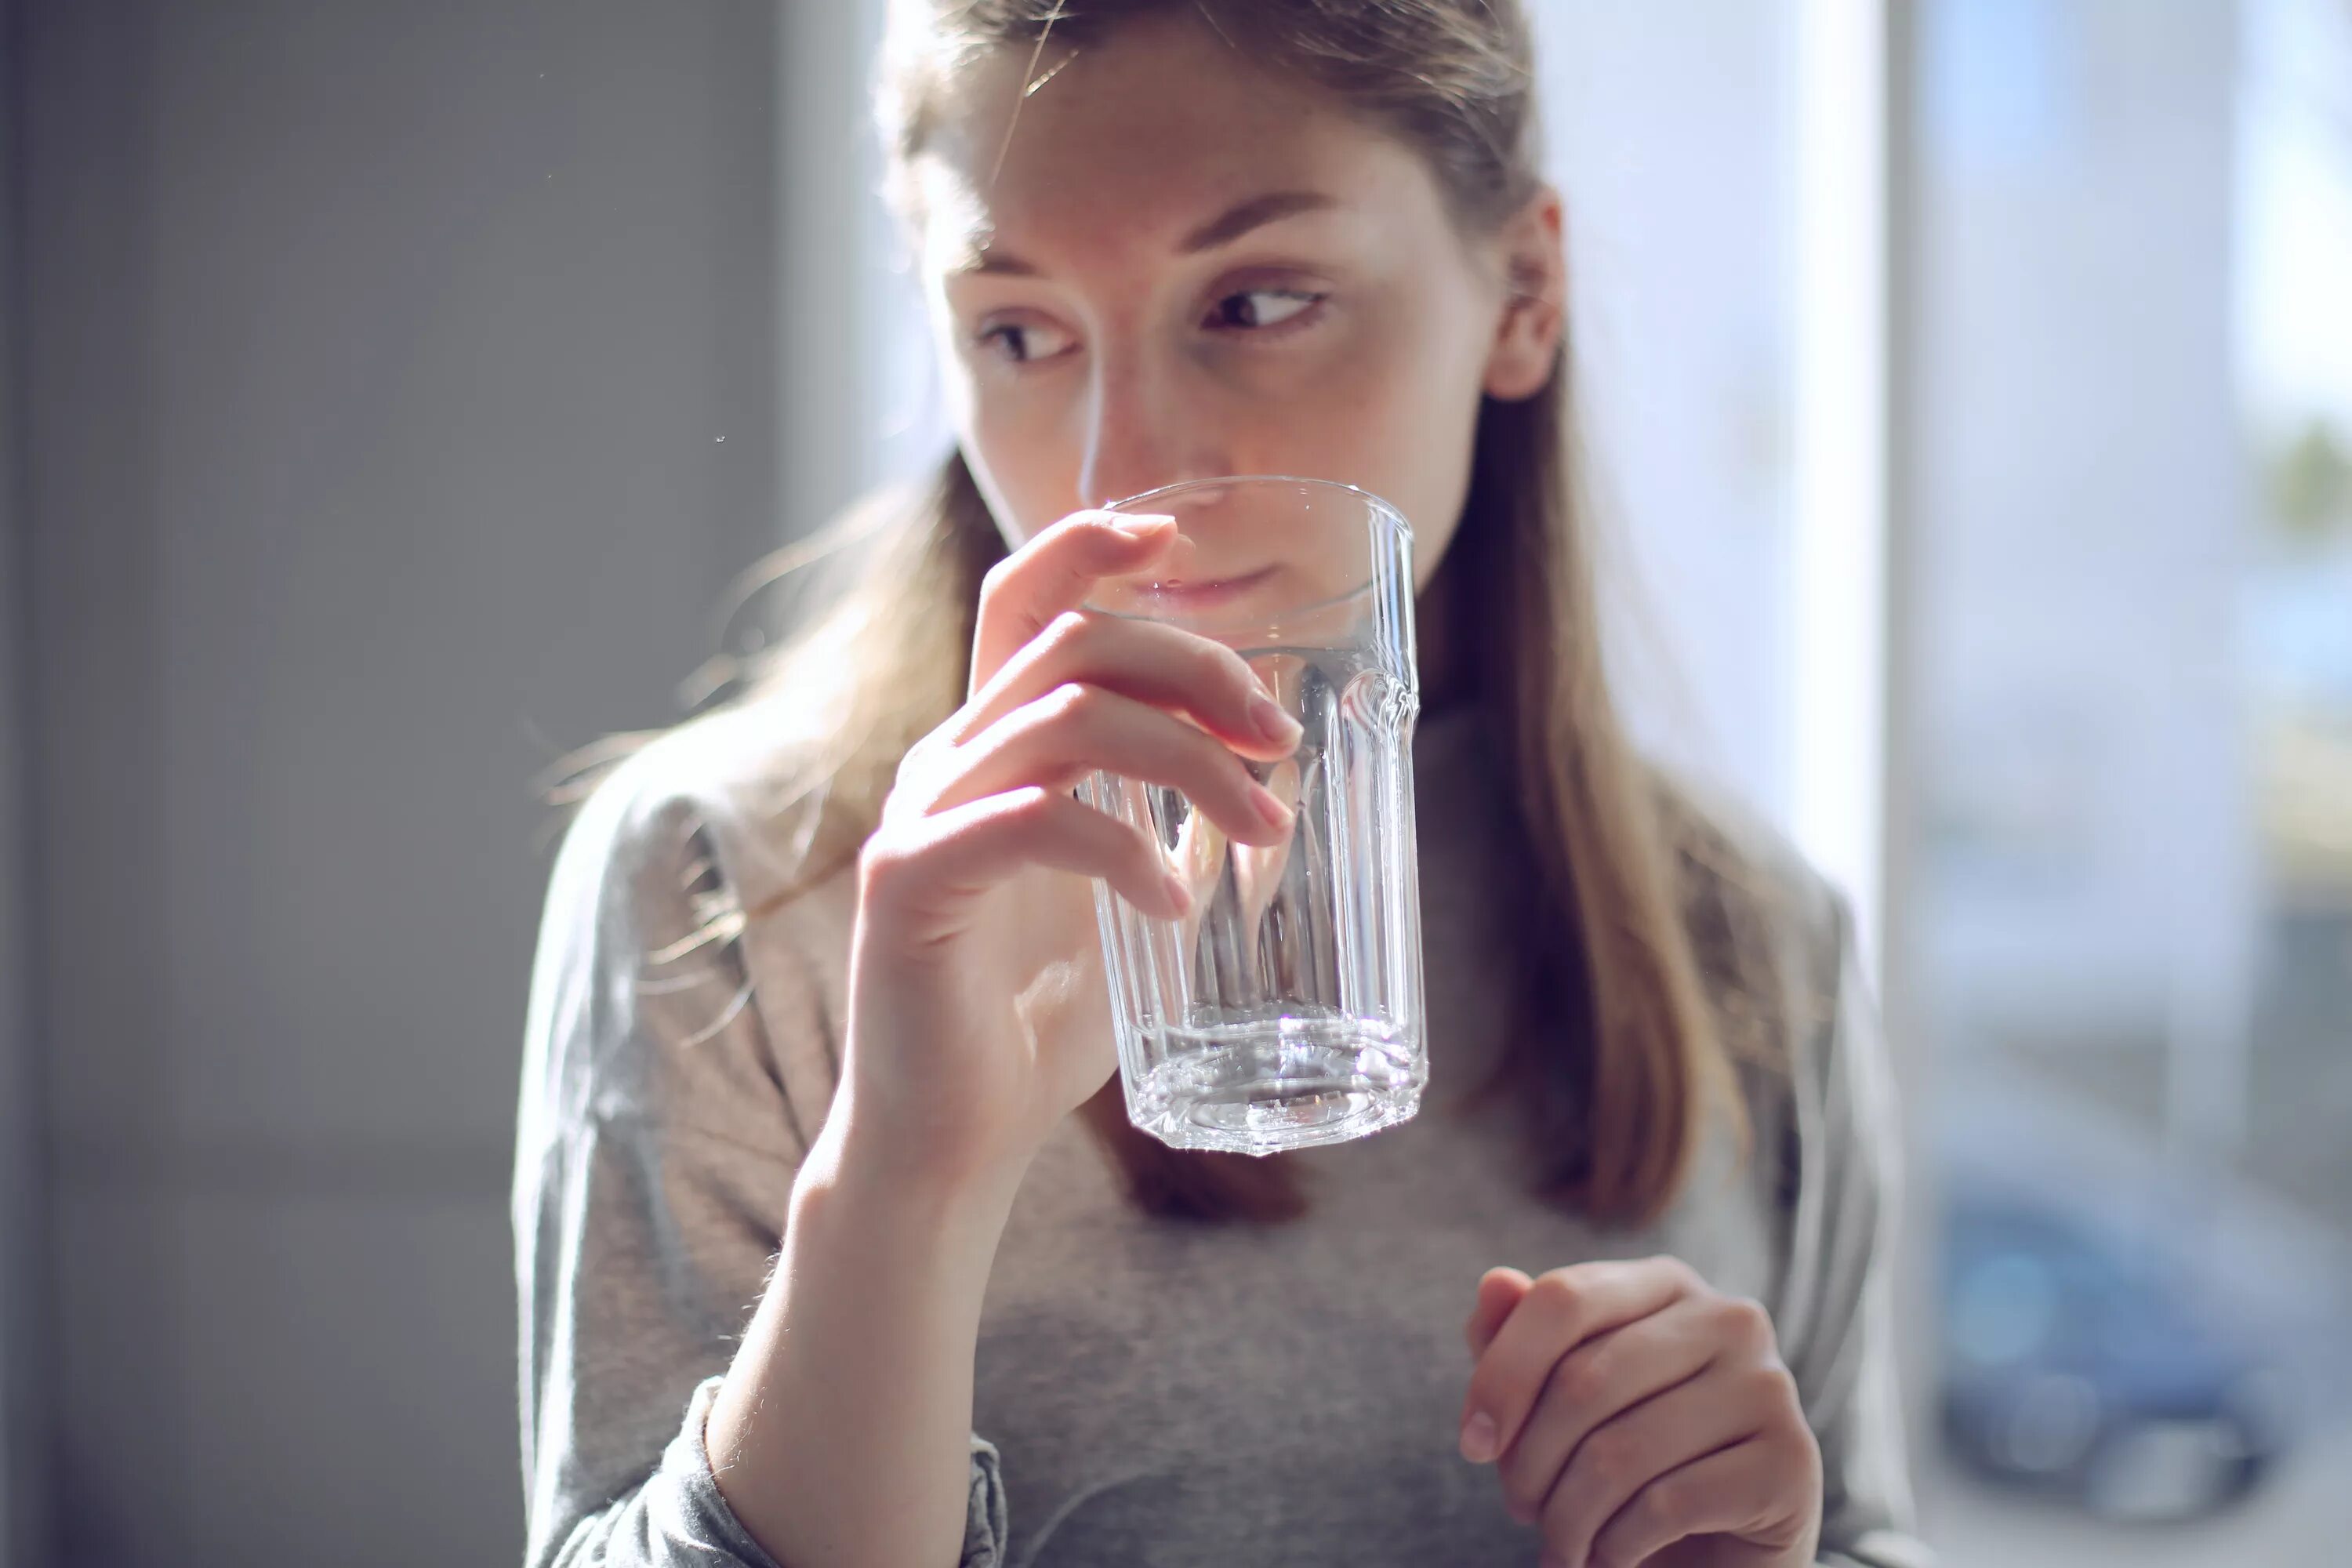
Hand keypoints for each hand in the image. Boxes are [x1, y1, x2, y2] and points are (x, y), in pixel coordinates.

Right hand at [834, 509, 1302, 1189]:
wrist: (950, 1145)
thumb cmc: (1031, 1030)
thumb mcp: (1123, 907)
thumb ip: (1169, 837)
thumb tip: (1270, 790)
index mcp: (988, 751)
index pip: (1023, 602)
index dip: (1092, 544)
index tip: (1178, 536)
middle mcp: (946, 763)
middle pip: (1070, 641)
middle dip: (1195, 666)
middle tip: (1279, 739)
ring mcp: (921, 817)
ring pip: (1065, 716)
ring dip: (1187, 758)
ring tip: (1261, 827)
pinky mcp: (911, 883)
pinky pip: (1033, 821)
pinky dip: (1123, 848)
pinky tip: (1176, 904)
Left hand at [1458, 1258, 1822, 1567]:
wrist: (1719, 1551)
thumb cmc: (1629, 1458)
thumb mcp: (1559, 1397)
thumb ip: (1519, 1339)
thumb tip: (1496, 1283)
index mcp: (1667, 1282)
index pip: (1564, 1299)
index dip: (1501, 1375)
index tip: (1473, 1443)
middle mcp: (1730, 1318)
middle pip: (1584, 1380)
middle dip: (1529, 1461)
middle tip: (1520, 1509)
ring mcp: (1768, 1386)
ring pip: (1619, 1452)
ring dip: (1568, 1517)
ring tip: (1561, 1544)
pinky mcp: (1790, 1462)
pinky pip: (1666, 1504)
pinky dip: (1617, 1545)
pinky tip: (1612, 1557)